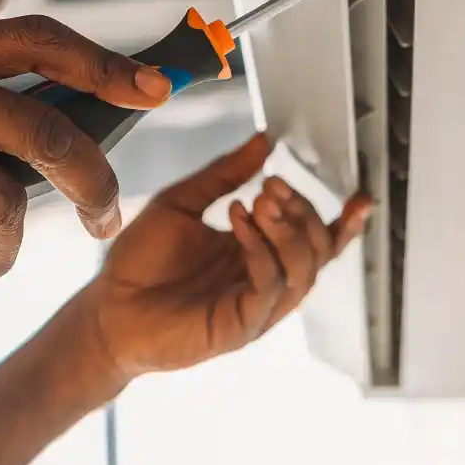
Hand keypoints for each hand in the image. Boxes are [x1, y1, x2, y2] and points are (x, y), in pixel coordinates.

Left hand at [81, 133, 370, 379]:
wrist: (105, 308)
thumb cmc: (140, 262)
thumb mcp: (183, 202)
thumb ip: (225, 174)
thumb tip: (263, 140)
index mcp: (258, 254)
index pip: (314, 240)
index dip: (343, 222)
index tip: (359, 195)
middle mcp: (264, 282)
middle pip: (317, 251)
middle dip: (304, 211)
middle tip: (272, 185)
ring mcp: (256, 306)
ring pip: (304, 270)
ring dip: (290, 230)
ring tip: (262, 200)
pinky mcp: (240, 324)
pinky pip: (270, 286)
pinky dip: (262, 249)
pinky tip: (239, 221)